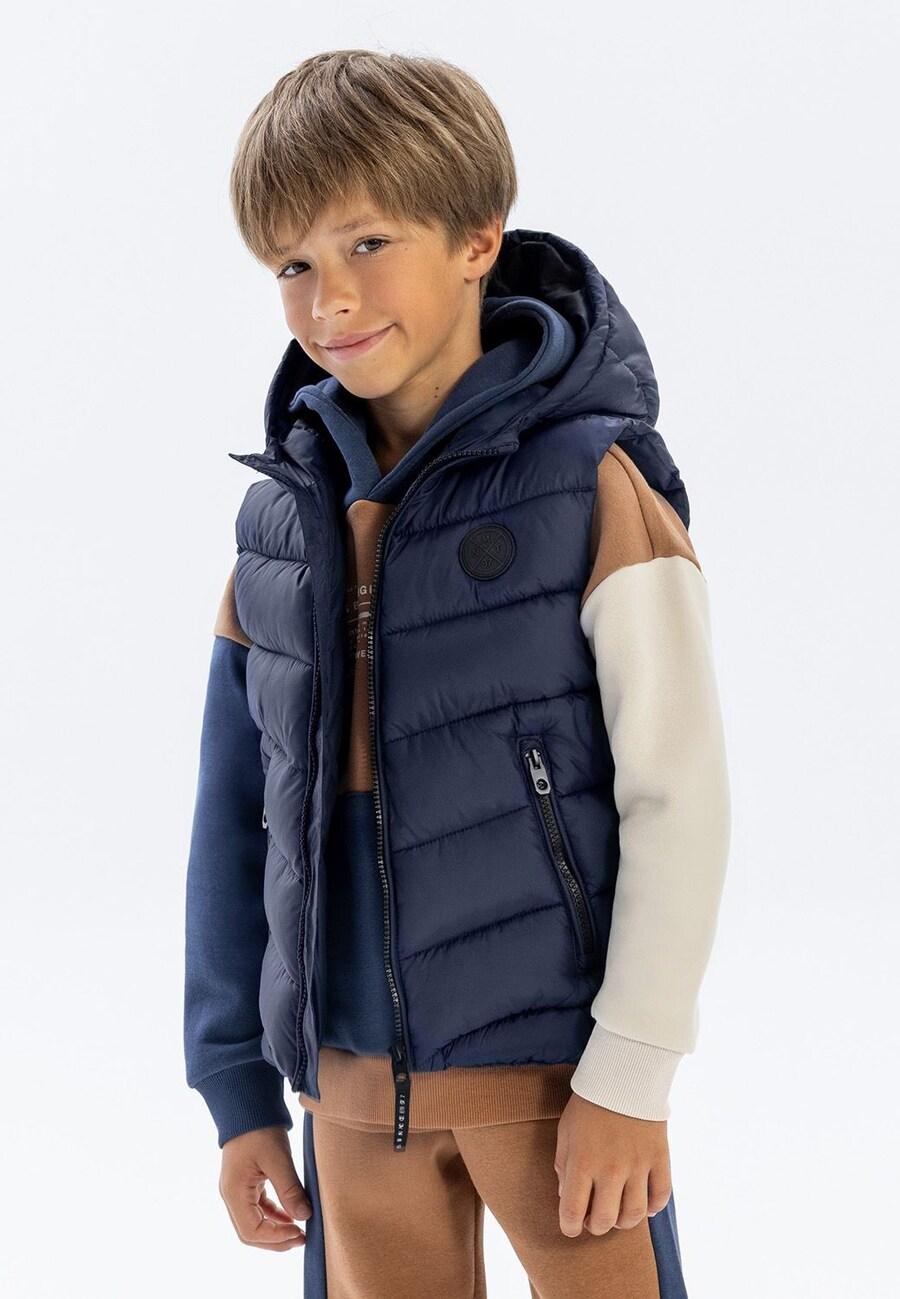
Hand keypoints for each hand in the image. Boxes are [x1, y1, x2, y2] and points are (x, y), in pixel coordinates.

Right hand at [218, 1124, 311, 1249]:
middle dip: (275, 1240)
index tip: (299, 1233)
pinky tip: (291, 1215)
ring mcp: (237, 1190)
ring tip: (299, 1230)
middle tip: (301, 1239)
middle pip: (250, 1232)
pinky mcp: (246, 1183)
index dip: (275, 1238)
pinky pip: (258, 1209)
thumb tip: (304, 1217)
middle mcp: (231, 1195)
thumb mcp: (278, 1158)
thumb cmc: (260, 1128)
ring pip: (254, 1222)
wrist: (248, 1105)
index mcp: (234, 1192)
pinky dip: (274, 1216)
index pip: (251, 1231)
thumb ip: (290, 1190)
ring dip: (275, 1230)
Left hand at [554, 1093, 671, 1237]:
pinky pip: (661, 1196)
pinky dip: (652, 1207)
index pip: (573, 1213)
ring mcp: (638, 1166)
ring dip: (623, 1221)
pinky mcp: (660, 1159)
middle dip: (595, 1226)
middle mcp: (610, 1170)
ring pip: (633, 1215)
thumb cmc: (589, 1104)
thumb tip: (567, 1195)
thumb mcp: (566, 1131)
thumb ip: (564, 1166)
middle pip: (604, 1220)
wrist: (624, 1075)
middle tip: (593, 1218)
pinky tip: (643, 1204)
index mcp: (582, 1163)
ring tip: (617, 1213)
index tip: (571, 1226)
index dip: (570, 1227)